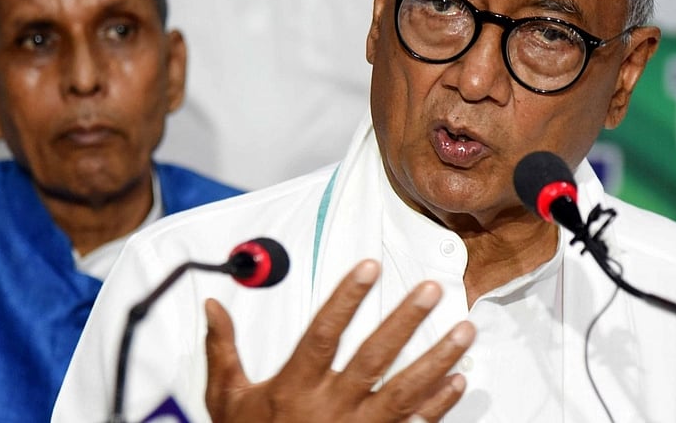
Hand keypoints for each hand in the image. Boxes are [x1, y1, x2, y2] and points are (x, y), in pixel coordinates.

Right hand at [204, 259, 474, 422]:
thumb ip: (223, 350)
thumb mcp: (227, 399)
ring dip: (437, 359)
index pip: (324, 333)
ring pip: (404, 390)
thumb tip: (212, 308)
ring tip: (463, 331)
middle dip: (405, 321)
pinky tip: (457, 381)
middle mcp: (330, 408)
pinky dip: (438, 405)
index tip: (368, 268)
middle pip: (374, 357)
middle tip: (430, 291)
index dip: (347, 298)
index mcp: (295, 388)